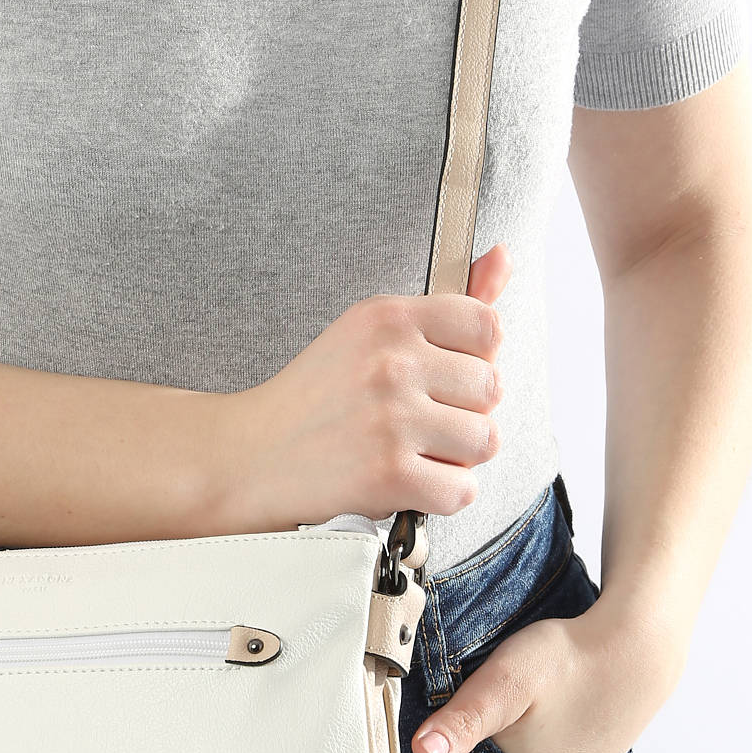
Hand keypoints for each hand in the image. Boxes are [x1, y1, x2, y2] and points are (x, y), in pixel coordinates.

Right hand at [208, 246, 511, 532]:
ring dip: (455, 456)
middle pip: (492, 388)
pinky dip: (438, 496)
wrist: (248, 456)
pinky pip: (462, 490)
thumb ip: (448, 306)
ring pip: (485, 440)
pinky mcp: (389, 474)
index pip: (487, 326)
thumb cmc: (315, 397)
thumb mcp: (370, 333)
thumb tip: (503, 256)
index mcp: (387, 316)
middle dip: (462, 412)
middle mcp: (392, 361)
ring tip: (410, 451)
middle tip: (413, 420)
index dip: (472, 359)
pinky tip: (405, 483)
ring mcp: (392, 418)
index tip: (436, 376)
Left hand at [410, 596, 685, 752]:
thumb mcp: (504, 681)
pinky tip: (549, 701)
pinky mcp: (603, 742)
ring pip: (534, 752)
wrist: (639, 639)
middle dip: (492, 742)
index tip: (463, 718)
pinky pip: (560, 740)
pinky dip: (548, 724)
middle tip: (498, 701)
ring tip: (523, 700)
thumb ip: (464, 719)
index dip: (466, 747)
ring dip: (521, 732)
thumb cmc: (570, 657)